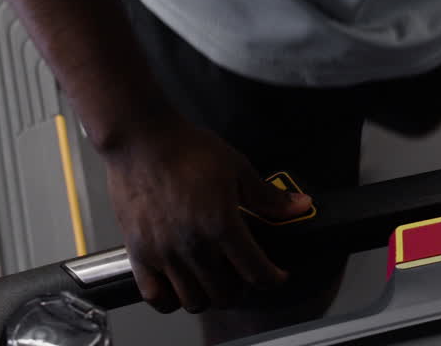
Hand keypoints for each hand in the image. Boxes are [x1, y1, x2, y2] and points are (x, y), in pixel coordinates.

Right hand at [103, 118, 313, 313]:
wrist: (140, 139)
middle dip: (241, 289)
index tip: (277, 276)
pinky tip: (178, 286)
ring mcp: (163, 253)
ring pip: (193, 301)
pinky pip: (155, 297)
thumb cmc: (187, 150)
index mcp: (222, 225)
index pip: (256, 272)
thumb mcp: (237, 168)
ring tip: (212, 280)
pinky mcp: (138, 253)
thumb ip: (267, 196)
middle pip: (225, 294)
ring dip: (209, 296)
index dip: (273, 279)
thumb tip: (302, 206)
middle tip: (243, 275)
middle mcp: (194, 246)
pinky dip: (170, 300)